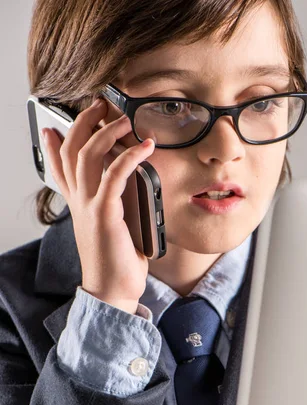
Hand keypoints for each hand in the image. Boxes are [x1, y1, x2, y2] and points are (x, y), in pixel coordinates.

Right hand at [41, 98, 154, 313]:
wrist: (112, 291)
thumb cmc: (116, 262)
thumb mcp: (111, 229)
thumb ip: (115, 207)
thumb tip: (132, 192)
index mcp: (79, 205)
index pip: (60, 168)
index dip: (55, 144)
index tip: (55, 125)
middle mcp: (79, 202)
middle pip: (71, 150)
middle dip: (83, 122)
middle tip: (100, 106)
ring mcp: (89, 207)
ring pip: (88, 155)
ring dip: (106, 131)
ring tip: (124, 119)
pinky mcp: (105, 214)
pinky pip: (114, 176)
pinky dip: (131, 156)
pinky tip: (146, 146)